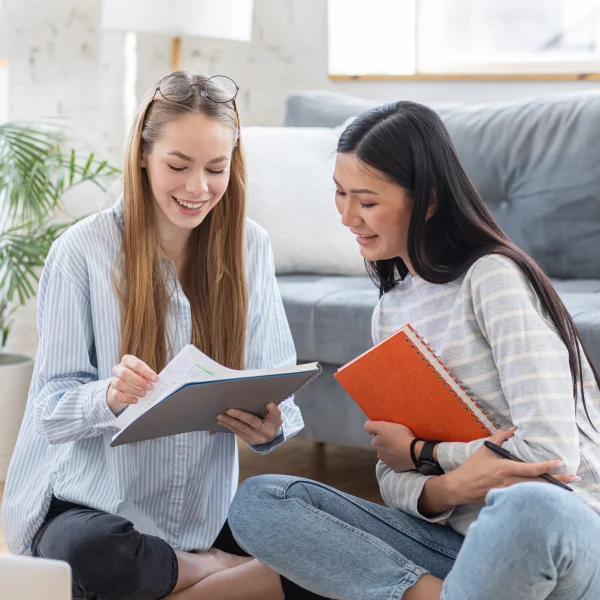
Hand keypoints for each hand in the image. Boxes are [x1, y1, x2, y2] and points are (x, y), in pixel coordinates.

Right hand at [107, 354, 157, 414]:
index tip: (155, 378)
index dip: (146, 371)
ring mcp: (113, 380)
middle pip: (124, 373)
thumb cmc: (135, 377)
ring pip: (119, 383)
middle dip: (139, 381)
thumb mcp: (142, 373)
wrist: (122, 387)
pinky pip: (117, 395)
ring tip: (143, 394)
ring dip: (133, 389)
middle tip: (150, 387)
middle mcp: (118, 369)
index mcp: (127, 360)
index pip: (136, 363)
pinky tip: (136, 400)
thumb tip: (155, 380)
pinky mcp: (112, 391)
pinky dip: (127, 398)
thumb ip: (147, 375)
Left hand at [217, 403, 282, 445]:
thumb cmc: (271, 420)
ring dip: (230, 422)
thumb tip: (268, 403)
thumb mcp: (274, 414)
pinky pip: (238, 433)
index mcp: (275, 421)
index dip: (273, 410)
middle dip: (239, 416)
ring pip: (242, 429)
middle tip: (228, 410)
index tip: (269, 404)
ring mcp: (258, 438)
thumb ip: (271, 409)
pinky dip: (230, 426)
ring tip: (220, 416)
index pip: (275, 415)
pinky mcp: (250, 441)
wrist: (270, 436)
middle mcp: (267, 431)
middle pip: (252, 422)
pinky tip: (222, 422)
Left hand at [365, 421, 416, 472]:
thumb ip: (370, 426)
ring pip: (388, 455)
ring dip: (392, 451)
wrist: (414, 452)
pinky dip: (398, 459)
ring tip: (401, 447)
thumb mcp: (382, 426)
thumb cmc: (399, 436)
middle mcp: (379, 454)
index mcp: (375, 444)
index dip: (382, 433)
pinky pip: (396, 462)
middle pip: (381, 446)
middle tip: (396, 438)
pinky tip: (404, 454)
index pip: (375, 436)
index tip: (389, 432)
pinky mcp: (396, 468)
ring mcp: (388, 463)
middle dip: (386, 443)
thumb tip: (367, 428)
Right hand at [445, 428, 580, 504]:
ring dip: (552, 489)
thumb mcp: (485, 449)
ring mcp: (510, 493)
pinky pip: (527, 497)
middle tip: (575, 479)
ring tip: (567, 486)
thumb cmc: (473, 467)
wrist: (461, 487)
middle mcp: (510, 482)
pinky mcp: (508, 500)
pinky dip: (539, 494)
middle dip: (559, 481)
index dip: (547, 466)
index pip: (531, 469)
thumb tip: (513, 429)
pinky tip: (549, 494)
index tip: (560, 462)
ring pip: (536, 492)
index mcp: (505, 469)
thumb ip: (500, 437)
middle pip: (540, 483)